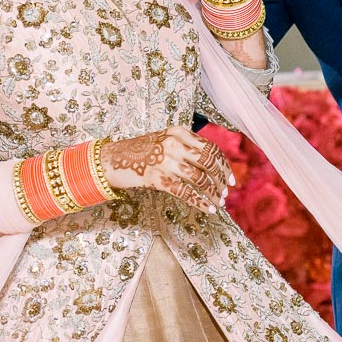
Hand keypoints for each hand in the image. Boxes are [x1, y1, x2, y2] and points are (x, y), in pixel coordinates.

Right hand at [100, 126, 235, 213]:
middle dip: (221, 180)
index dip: (224, 166)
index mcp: (179, 132)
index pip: (211, 149)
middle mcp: (174, 144)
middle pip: (208, 163)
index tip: (230, 179)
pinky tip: (207, 209)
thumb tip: (213, 165)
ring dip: (212, 193)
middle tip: (226, 192)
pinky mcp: (157, 177)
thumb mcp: (165, 140)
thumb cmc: (140, 152)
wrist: (111, 159)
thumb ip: (186, 146)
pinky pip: (185, 192)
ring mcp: (165, 160)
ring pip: (199, 179)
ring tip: (217, 202)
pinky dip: (200, 202)